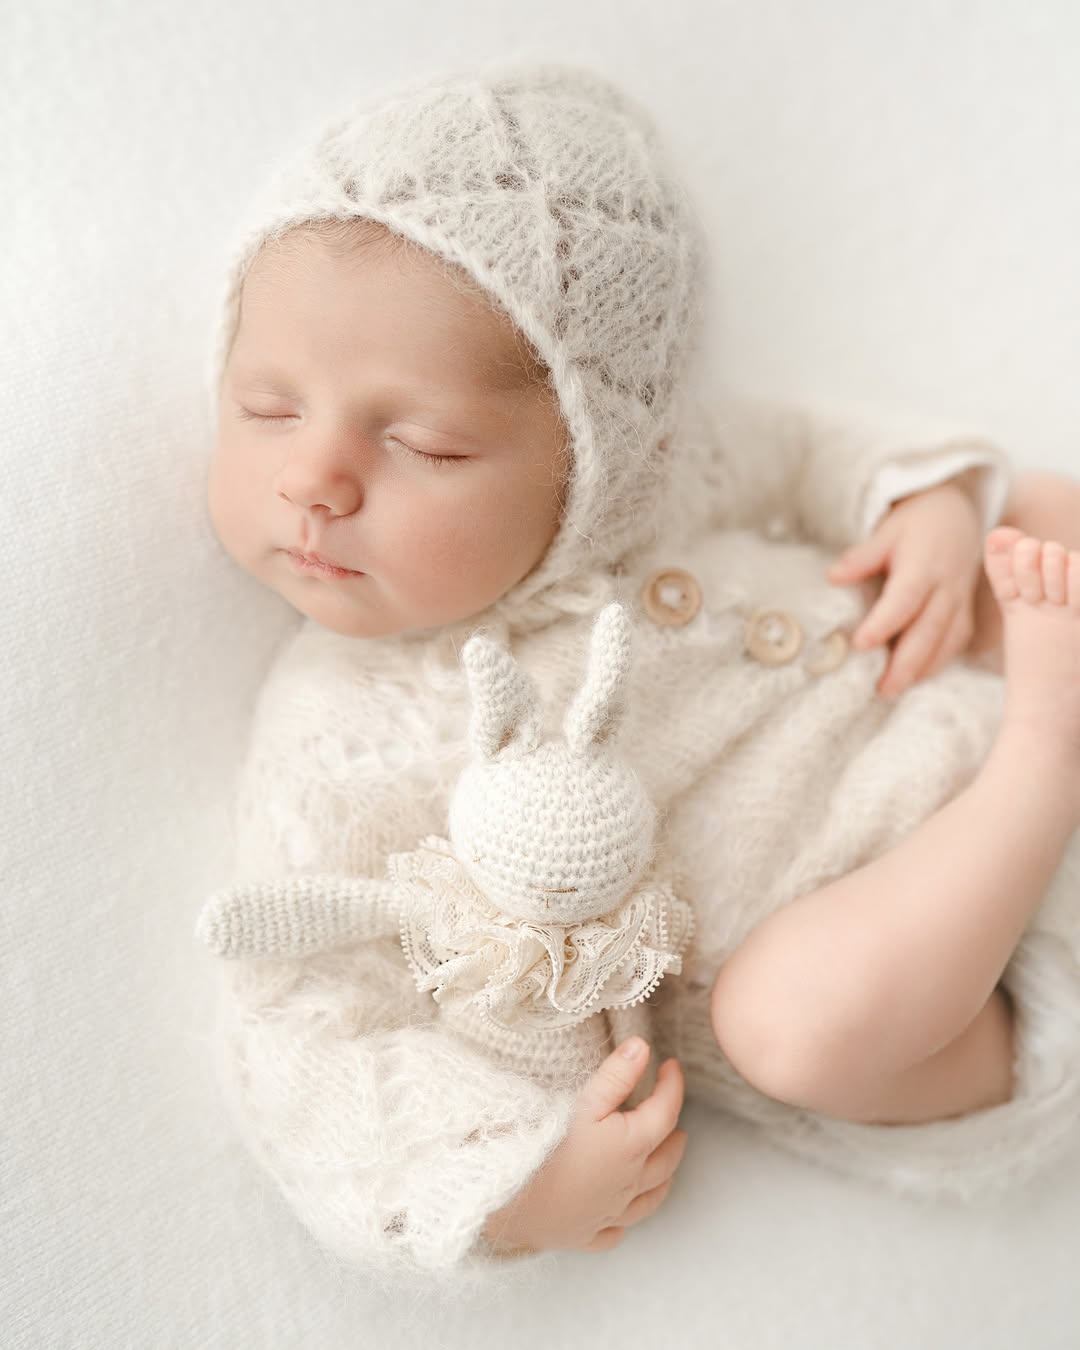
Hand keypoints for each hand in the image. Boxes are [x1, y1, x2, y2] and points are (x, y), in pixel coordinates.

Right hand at [480, 1038, 687, 1254]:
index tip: (672, 1066)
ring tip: (665, 1166)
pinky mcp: (586, 1235)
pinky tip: (620, 1216)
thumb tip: (643, 1048)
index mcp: (632, 1147)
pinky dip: (624, 1222)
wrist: (513, 1199)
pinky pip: (615, 1232)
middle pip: (666, 1159)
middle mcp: (630, 1183)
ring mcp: (610, 1213)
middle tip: (673, 1117)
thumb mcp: (584, 1102)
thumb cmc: (548, 1146)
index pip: (666, 1111)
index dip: (673, 1085)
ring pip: (649, 1199)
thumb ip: (616, 1075)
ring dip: (662, 1179)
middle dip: (674, 1134)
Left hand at [826, 478, 983, 697]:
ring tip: (892, 689)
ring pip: (945, 641)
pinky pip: (955, 641)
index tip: (860, 644)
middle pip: (928, 630)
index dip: (883, 623)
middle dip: (905, 663)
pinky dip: (937, 662)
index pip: (904, 599)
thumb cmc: (916, 525)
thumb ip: (862, 557)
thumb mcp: (887, 531)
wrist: (957, 515)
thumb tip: (832, 576)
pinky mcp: (965, 611)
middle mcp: (946, 587)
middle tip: (881, 688)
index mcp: (924, 566)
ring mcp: (960, 601)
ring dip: (921, 669)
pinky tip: (915, 677)